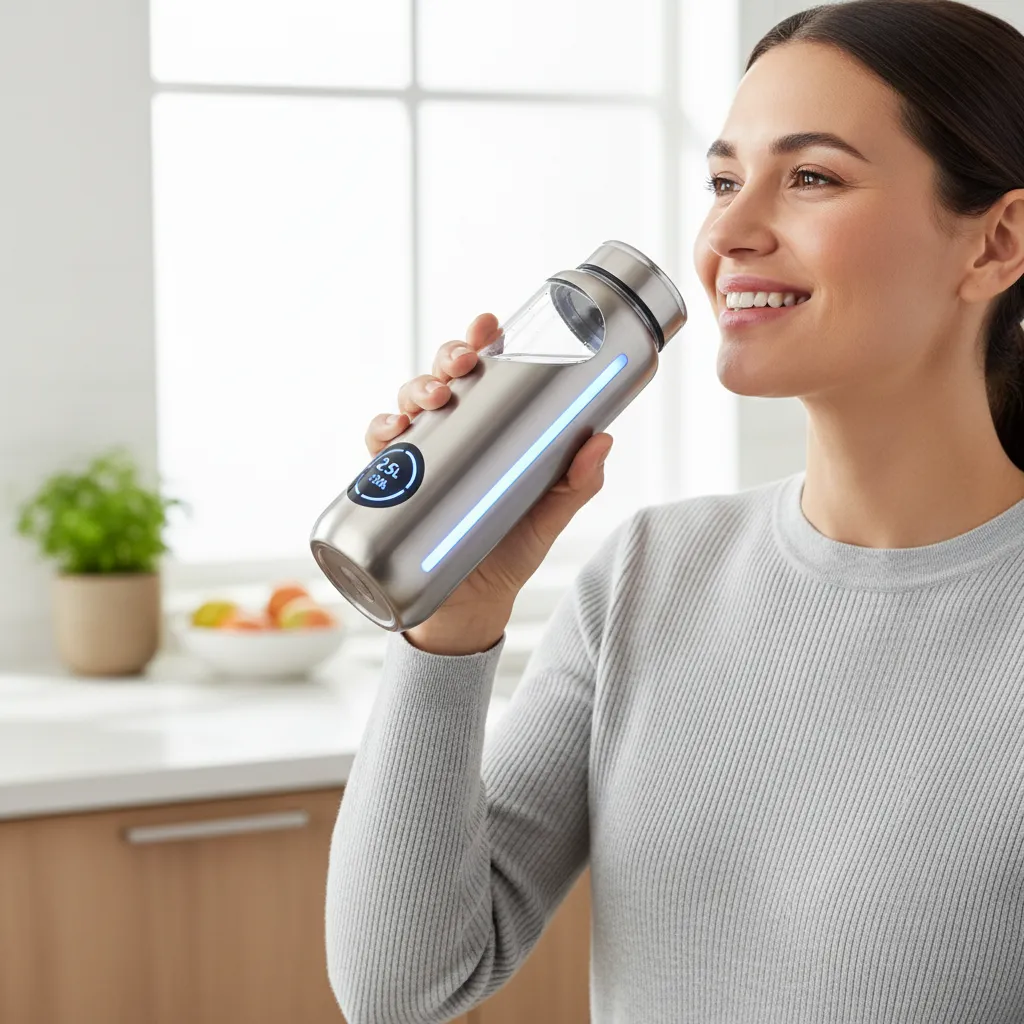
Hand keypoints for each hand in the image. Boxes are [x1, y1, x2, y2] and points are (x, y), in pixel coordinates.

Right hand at [365, 312, 613, 651]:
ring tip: (432, 398)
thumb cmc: (513, 549)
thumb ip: (578, 482)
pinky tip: (391, 434)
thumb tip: (603, 439)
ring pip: (407, 404)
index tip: (489, 323)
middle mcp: (453, 434)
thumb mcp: (551, 513)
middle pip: (441, 377)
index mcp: (491, 428)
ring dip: (414, 389)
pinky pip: (379, 451)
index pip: (484, 373)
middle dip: (447, 358)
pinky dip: (380, 433)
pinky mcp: (393, 487)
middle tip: (462, 364)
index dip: (480, 340)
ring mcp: (421, 458)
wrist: (473, 605)